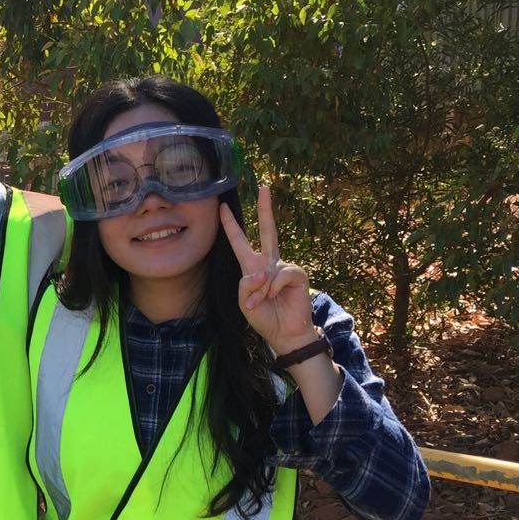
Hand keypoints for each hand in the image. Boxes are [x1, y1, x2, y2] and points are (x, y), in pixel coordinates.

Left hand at [218, 184, 316, 353]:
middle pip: (267, 230)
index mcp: (252, 266)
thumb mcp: (244, 302)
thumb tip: (261, 272)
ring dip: (260, 290)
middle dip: (265, 208)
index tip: (222, 207)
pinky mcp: (297, 273)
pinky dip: (273, 288)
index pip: (239, 241)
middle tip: (263, 186)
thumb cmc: (263, 317)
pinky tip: (275, 297)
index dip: (230, 225)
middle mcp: (269, 262)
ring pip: (266, 269)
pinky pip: (280, 275)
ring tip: (261, 302)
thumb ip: (246, 285)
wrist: (283, 333)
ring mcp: (284, 266)